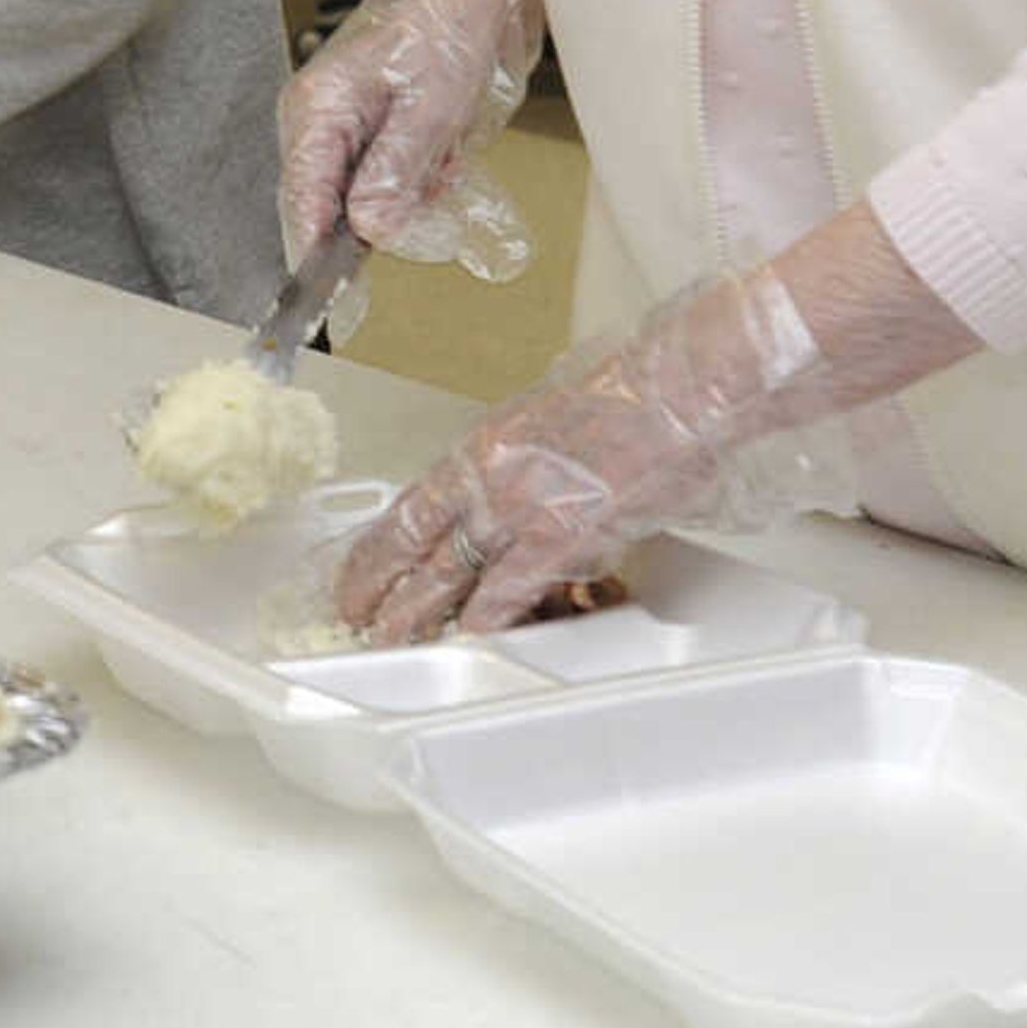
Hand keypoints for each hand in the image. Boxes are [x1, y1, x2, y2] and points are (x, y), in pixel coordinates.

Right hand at [276, 0, 542, 282]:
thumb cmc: (450, 22)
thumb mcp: (431, 105)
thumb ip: (394, 171)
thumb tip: (366, 231)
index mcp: (316, 110)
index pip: (301, 201)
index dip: (314, 256)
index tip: (330, 306)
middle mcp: (321, 120)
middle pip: (327, 205)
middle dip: (375, 222)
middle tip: (418, 206)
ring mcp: (349, 123)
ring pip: (365, 196)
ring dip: (408, 196)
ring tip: (446, 158)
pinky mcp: (380, 125)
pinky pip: (392, 177)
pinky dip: (423, 178)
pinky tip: (449, 152)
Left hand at [332, 274, 855, 641]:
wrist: (670, 392)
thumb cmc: (624, 399)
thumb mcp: (546, 424)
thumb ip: (518, 466)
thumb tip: (508, 493)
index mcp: (481, 449)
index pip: (410, 506)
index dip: (376, 545)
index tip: (356, 568)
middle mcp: (487, 479)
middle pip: (415, 542)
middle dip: (380, 585)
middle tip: (356, 614)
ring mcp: (519, 509)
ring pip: (449, 570)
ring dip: (418, 609)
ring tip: (392, 635)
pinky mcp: (560, 535)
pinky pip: (510, 586)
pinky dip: (487, 614)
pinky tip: (468, 633)